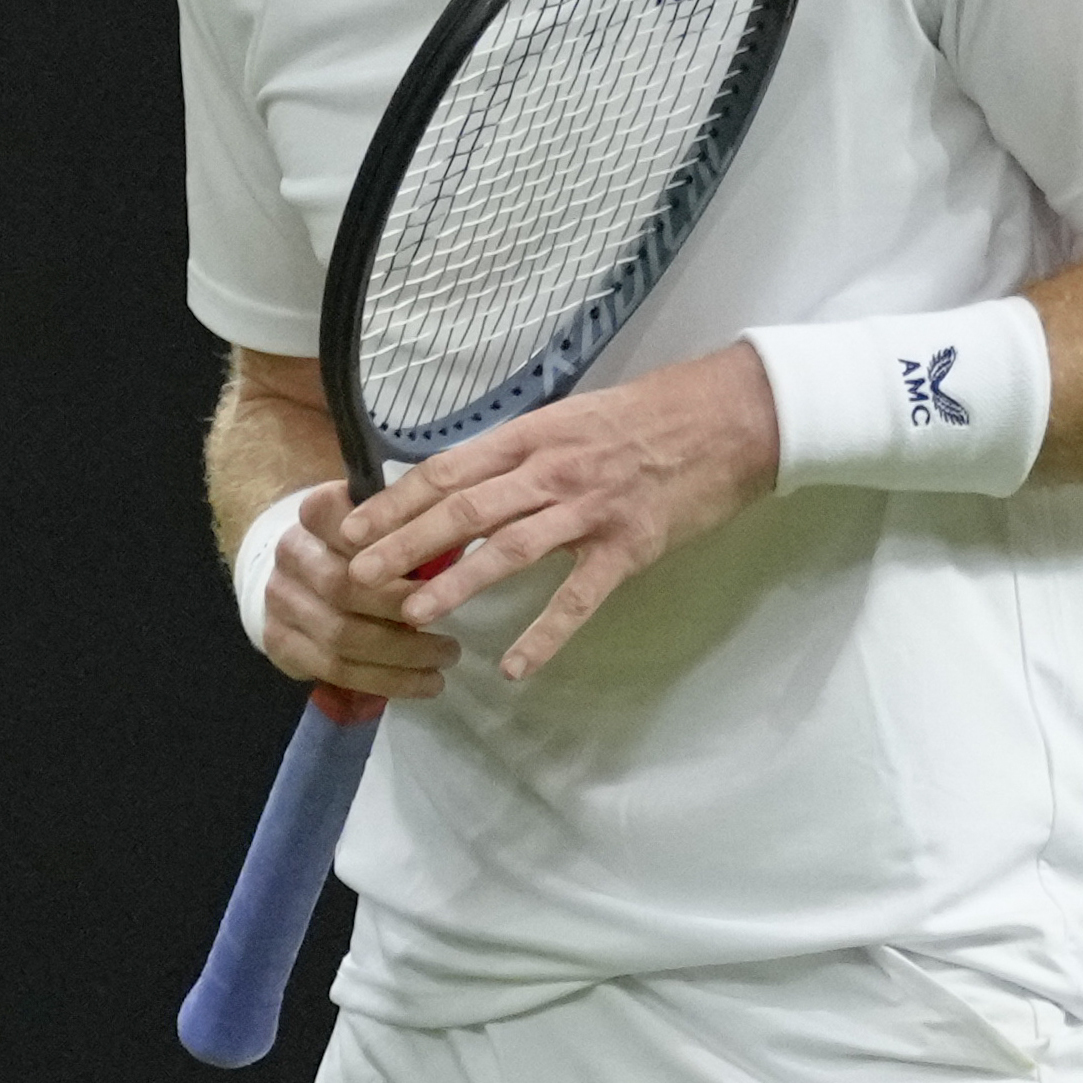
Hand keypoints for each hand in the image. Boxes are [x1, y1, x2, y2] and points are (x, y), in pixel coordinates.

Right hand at [256, 482, 462, 701]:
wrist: (302, 575)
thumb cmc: (362, 546)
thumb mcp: (385, 523)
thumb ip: (413, 530)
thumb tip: (460, 547)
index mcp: (318, 511)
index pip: (355, 526)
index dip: (396, 550)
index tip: (442, 570)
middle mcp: (291, 551)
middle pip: (346, 587)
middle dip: (403, 612)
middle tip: (453, 632)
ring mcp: (280, 598)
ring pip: (343, 635)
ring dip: (402, 654)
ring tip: (446, 659)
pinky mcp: (279, 640)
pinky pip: (335, 669)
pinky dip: (386, 681)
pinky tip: (424, 684)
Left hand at [335, 345, 780, 681]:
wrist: (731, 417)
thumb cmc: (648, 416)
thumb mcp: (571, 418)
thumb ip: (519, 452)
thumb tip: (460, 481)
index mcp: (532, 436)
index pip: (447, 469)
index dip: (395, 500)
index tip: (351, 526)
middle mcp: (551, 470)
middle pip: (464, 508)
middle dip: (405, 542)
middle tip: (358, 574)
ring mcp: (590, 510)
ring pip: (510, 549)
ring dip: (457, 581)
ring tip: (413, 612)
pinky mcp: (629, 546)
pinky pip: (580, 597)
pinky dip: (546, 632)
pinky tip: (515, 666)